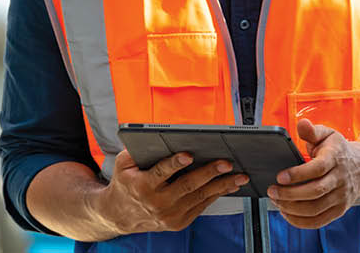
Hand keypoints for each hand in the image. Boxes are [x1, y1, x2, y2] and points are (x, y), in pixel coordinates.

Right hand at [97, 149, 247, 233]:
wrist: (120, 215)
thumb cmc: (125, 184)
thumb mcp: (123, 164)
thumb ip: (136, 150)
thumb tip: (156, 136)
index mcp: (143, 186)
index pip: (161, 172)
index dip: (175, 163)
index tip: (188, 155)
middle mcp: (157, 203)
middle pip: (187, 186)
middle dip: (209, 173)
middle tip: (226, 163)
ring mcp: (170, 215)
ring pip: (200, 197)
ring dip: (222, 185)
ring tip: (239, 176)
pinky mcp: (179, 222)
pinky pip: (201, 206)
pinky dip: (217, 194)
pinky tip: (229, 185)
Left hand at [266, 119, 359, 228]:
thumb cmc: (339, 150)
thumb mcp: (328, 135)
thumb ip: (312, 131)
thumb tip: (302, 124)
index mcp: (335, 158)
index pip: (317, 169)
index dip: (297, 174)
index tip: (279, 176)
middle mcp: (340, 179)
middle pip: (315, 191)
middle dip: (290, 194)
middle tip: (272, 191)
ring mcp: (341, 197)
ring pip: (315, 209)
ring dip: (292, 209)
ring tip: (276, 202)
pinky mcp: (339, 210)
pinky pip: (319, 221)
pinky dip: (301, 221)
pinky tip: (287, 213)